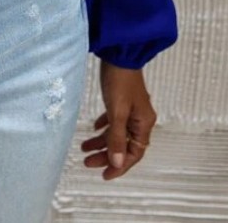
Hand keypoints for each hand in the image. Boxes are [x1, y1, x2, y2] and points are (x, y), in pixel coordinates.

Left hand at [80, 60, 156, 179]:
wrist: (119, 53)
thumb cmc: (120, 81)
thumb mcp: (117, 111)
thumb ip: (117, 138)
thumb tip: (117, 162)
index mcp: (143, 124)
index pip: (134, 153)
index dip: (119, 166)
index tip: (104, 174)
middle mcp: (140, 119)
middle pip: (124, 145)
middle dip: (106, 155)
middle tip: (88, 162)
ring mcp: (131, 109)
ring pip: (117, 133)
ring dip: (102, 141)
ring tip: (84, 148)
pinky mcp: (122, 99)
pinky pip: (114, 120)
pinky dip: (104, 126)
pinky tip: (93, 128)